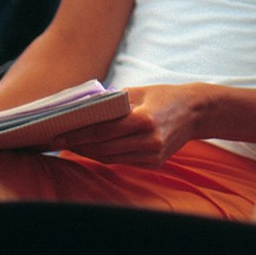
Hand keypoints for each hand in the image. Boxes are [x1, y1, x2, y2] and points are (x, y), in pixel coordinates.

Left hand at [50, 83, 202, 166]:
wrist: (195, 112)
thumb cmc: (164, 96)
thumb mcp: (139, 91)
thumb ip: (112, 101)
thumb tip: (83, 109)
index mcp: (145, 119)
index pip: (103, 130)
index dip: (80, 134)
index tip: (61, 133)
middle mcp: (149, 140)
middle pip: (104, 148)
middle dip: (79, 145)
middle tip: (60, 141)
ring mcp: (153, 155)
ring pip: (111, 158)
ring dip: (89, 153)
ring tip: (72, 146)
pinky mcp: (154, 163)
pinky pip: (123, 161)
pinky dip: (105, 156)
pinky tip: (92, 151)